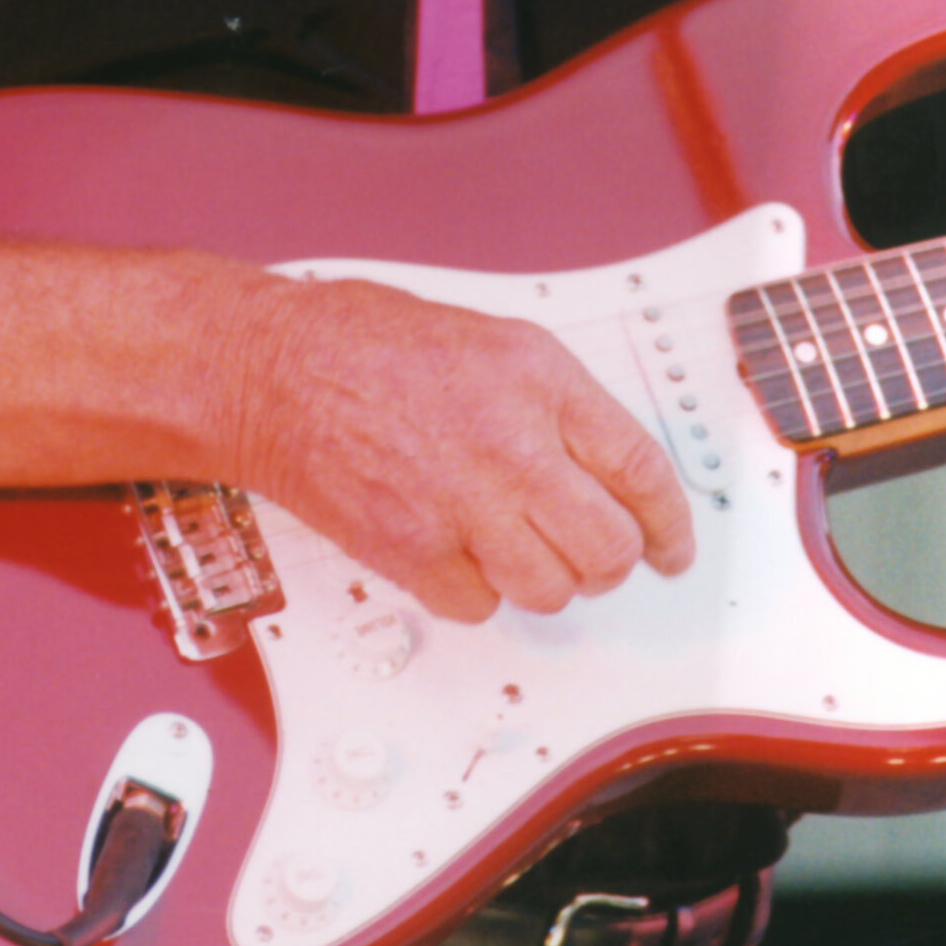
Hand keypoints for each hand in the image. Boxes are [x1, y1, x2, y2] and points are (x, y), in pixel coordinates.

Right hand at [218, 270, 695, 621]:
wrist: (272, 369)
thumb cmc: (364, 344)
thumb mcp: (491, 340)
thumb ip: (555, 401)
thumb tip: (607, 466)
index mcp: (539, 378)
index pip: (640, 469)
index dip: (670, 521)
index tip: (673, 544)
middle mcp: (510, 441)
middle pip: (608, 545)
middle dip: (610, 561)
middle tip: (595, 555)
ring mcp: (462, 501)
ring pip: (552, 588)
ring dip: (545, 580)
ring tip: (518, 549)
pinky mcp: (413, 550)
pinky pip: (480, 605)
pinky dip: (476, 591)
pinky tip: (457, 549)